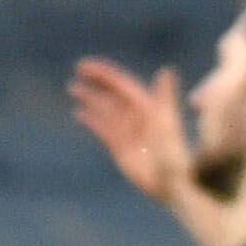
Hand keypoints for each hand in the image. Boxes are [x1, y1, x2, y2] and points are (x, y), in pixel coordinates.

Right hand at [67, 58, 194, 208]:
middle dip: (96, 81)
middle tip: (77, 70)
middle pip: (112, 93)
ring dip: (91, 98)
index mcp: (146, 105)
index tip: (85, 65)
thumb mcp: (166, 120)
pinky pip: (102, 129)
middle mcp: (136, 115)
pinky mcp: (119, 146)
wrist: (170, 180)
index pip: (122, 84)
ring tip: (73, 88)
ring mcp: (127, 130)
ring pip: (105, 109)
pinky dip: (91, 119)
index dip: (104, 73)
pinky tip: (78, 113)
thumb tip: (165, 69)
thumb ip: (164, 96)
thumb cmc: (172, 150)